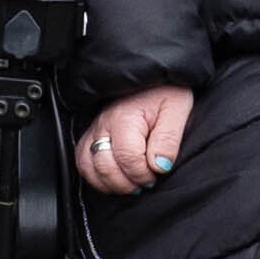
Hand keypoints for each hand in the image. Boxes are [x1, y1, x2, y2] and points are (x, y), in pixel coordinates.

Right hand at [76, 84, 193, 196]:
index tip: (158, 173)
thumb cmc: (165, 92)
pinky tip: (115, 178)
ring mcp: (94, 130)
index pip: (127, 158)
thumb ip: (168, 139)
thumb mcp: (177, 110)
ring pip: (88, 168)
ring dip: (111, 183)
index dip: (144, 174)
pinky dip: (96, 177)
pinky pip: (82, 162)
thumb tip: (160, 166)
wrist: (151, 76)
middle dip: (128, 183)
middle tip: (146, 181)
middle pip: (104, 167)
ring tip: (131, 182)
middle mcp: (104, 124)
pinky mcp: (91, 135)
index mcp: (125, 118)